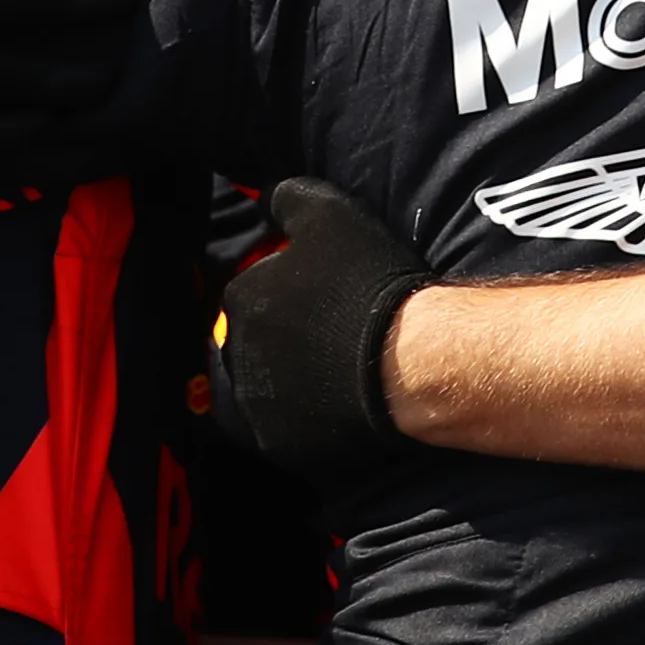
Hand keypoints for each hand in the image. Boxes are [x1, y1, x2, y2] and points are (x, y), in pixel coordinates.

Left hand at [210, 179, 428, 482]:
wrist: (407, 360)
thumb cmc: (368, 285)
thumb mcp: (330, 216)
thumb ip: (290, 199)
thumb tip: (270, 198)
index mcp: (242, 299)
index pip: (253, 295)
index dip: (288, 297)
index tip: (322, 302)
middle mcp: (236, 354)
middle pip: (253, 345)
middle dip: (283, 343)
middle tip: (329, 341)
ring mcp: (257, 405)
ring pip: (264, 391)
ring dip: (290, 383)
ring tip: (333, 378)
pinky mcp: (281, 445)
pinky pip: (285, 433)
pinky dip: (305, 423)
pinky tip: (337, 410)